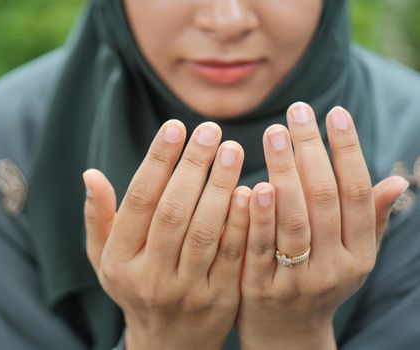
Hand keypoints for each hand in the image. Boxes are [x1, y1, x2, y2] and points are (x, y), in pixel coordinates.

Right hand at [83, 120, 249, 349]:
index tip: (175, 127)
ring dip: (220, 186)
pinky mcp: (220, 299)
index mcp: (120, 260)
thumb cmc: (134, 288)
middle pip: (174, 211)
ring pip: (205, 230)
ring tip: (232, 150)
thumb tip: (91, 174)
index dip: (158, 161)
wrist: (168, 343)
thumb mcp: (104, 259)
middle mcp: (151, 275)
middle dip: (193, 166)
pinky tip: (251, 190)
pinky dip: (242, 221)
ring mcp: (186, 290)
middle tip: (211, 131)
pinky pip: (233, 254)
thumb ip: (98, 218)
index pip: (139, 200)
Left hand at [237, 103, 409, 349]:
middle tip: (296, 111)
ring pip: (294, 220)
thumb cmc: (319, 282)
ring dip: (285, 172)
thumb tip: (398, 183)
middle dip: (311, 150)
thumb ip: (370, 222)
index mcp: (359, 254)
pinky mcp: (261, 289)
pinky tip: (251, 183)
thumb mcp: (351, 257)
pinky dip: (258, 215)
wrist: (286, 334)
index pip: (357, 194)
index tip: (334, 113)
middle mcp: (334, 268)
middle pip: (324, 199)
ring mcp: (297, 281)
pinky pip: (259, 248)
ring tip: (274, 132)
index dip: (347, 151)